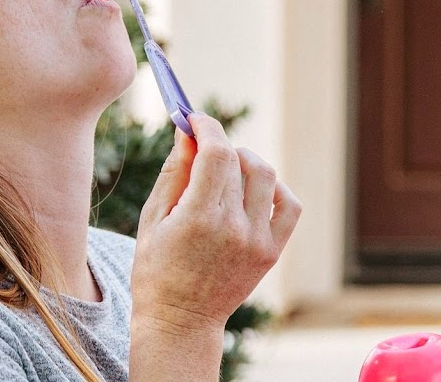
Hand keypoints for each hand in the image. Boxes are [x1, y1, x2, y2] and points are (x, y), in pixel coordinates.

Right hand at [131, 112, 301, 336]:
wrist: (181, 322)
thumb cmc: (156, 270)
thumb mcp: (152, 220)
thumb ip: (174, 173)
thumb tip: (188, 132)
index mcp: (199, 218)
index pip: (216, 152)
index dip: (207, 127)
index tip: (196, 118)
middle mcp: (234, 227)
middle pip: (237, 161)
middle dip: (219, 145)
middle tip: (202, 147)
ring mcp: (258, 240)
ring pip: (265, 175)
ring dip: (245, 162)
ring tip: (225, 172)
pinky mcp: (272, 251)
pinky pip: (288, 204)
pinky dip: (273, 188)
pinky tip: (252, 191)